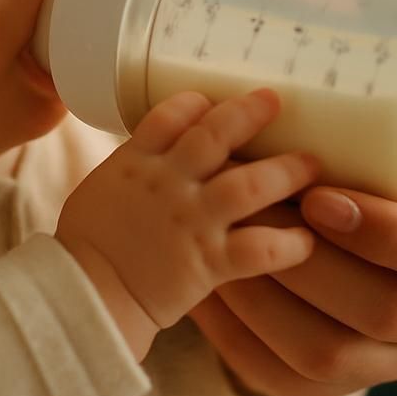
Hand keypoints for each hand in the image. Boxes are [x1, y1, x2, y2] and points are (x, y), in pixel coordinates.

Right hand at [57, 90, 317, 358]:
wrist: (85, 295)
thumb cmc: (85, 246)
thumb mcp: (100, 190)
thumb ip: (133, 171)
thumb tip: (156, 160)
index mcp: (136, 162)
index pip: (170, 115)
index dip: (196, 103)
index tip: (214, 100)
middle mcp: (167, 183)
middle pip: (215, 136)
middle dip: (248, 114)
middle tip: (275, 100)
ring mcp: (191, 220)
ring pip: (248, 186)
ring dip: (285, 172)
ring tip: (312, 164)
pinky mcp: (208, 261)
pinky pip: (259, 249)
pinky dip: (288, 244)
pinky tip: (307, 241)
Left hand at [188, 0, 396, 395]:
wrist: (351, 216)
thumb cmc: (365, 146)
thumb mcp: (370, 94)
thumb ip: (345, 23)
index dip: (396, 230)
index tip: (321, 192)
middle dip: (317, 265)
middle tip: (249, 211)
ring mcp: (390, 348)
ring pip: (338, 353)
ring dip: (268, 299)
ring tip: (210, 244)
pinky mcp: (334, 375)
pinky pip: (291, 376)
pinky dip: (241, 338)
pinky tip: (200, 294)